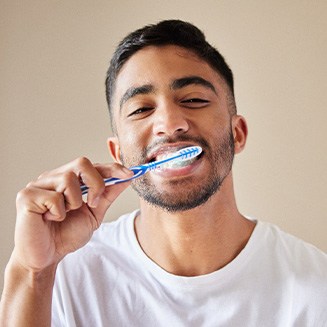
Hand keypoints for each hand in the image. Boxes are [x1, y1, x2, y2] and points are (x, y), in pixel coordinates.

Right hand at [12, 157, 132, 271]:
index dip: (112, 168)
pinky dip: (59, 212)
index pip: (92, 166)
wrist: (45, 258)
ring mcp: (38, 185)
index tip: (129, 174)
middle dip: (96, 184)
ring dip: (74, 202)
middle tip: (92, 204)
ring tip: (64, 215)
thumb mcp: (94, 213)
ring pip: (68, 178)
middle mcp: (53, 178)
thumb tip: (127, 178)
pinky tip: (50, 219)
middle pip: (82, 163)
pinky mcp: (26, 196)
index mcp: (67, 180)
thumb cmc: (66, 235)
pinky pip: (54, 197)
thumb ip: (107, 195)